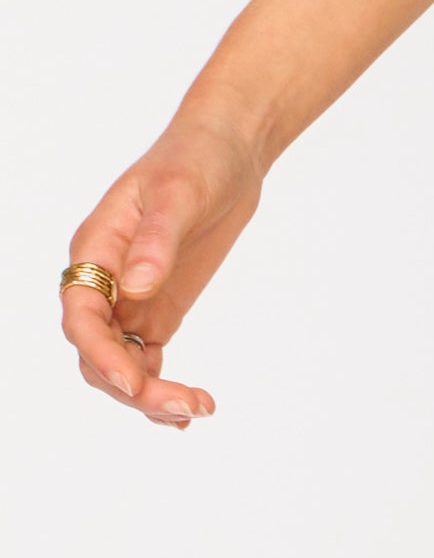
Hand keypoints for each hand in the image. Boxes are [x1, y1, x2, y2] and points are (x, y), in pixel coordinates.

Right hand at [61, 116, 264, 425]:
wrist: (229, 148)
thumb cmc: (196, 156)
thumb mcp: (179, 191)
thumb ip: (157, 239)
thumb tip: (135, 289)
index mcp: (96, 250)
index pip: (81, 315)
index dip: (100, 353)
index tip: (134, 381)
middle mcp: (105, 282)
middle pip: (98, 352)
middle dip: (132, 386)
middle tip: (184, 405)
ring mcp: (130, 299)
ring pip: (121, 364)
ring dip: (150, 395)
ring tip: (197, 409)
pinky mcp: (158, 308)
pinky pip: (147, 359)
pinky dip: (161, 388)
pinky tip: (190, 408)